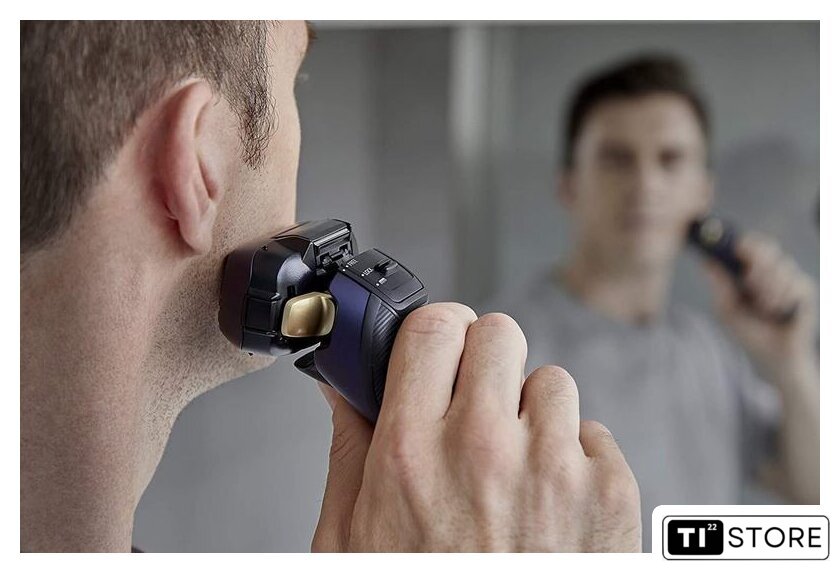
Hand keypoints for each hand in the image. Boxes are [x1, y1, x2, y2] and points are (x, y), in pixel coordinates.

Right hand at [311, 303, 640, 551]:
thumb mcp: (350, 540)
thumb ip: (348, 451)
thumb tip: (342, 388)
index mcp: (411, 454)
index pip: (432, 329)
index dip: (436, 331)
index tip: (438, 347)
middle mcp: (483, 449)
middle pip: (498, 334)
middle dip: (484, 361)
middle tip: (476, 402)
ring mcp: (553, 468)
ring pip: (551, 382)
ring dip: (532, 415)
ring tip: (515, 468)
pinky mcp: (609, 493)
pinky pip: (594, 434)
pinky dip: (576, 460)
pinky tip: (551, 505)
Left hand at [704, 232, 816, 375]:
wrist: (772, 356)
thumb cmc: (748, 332)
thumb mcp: (727, 310)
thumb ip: (720, 286)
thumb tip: (707, 262)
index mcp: (749, 271)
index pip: (749, 246)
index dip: (745, 243)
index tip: (738, 248)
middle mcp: (770, 270)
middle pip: (768, 248)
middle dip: (757, 262)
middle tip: (749, 279)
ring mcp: (789, 278)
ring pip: (781, 266)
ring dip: (768, 289)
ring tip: (764, 309)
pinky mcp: (805, 290)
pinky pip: (795, 283)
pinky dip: (783, 299)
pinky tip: (779, 312)